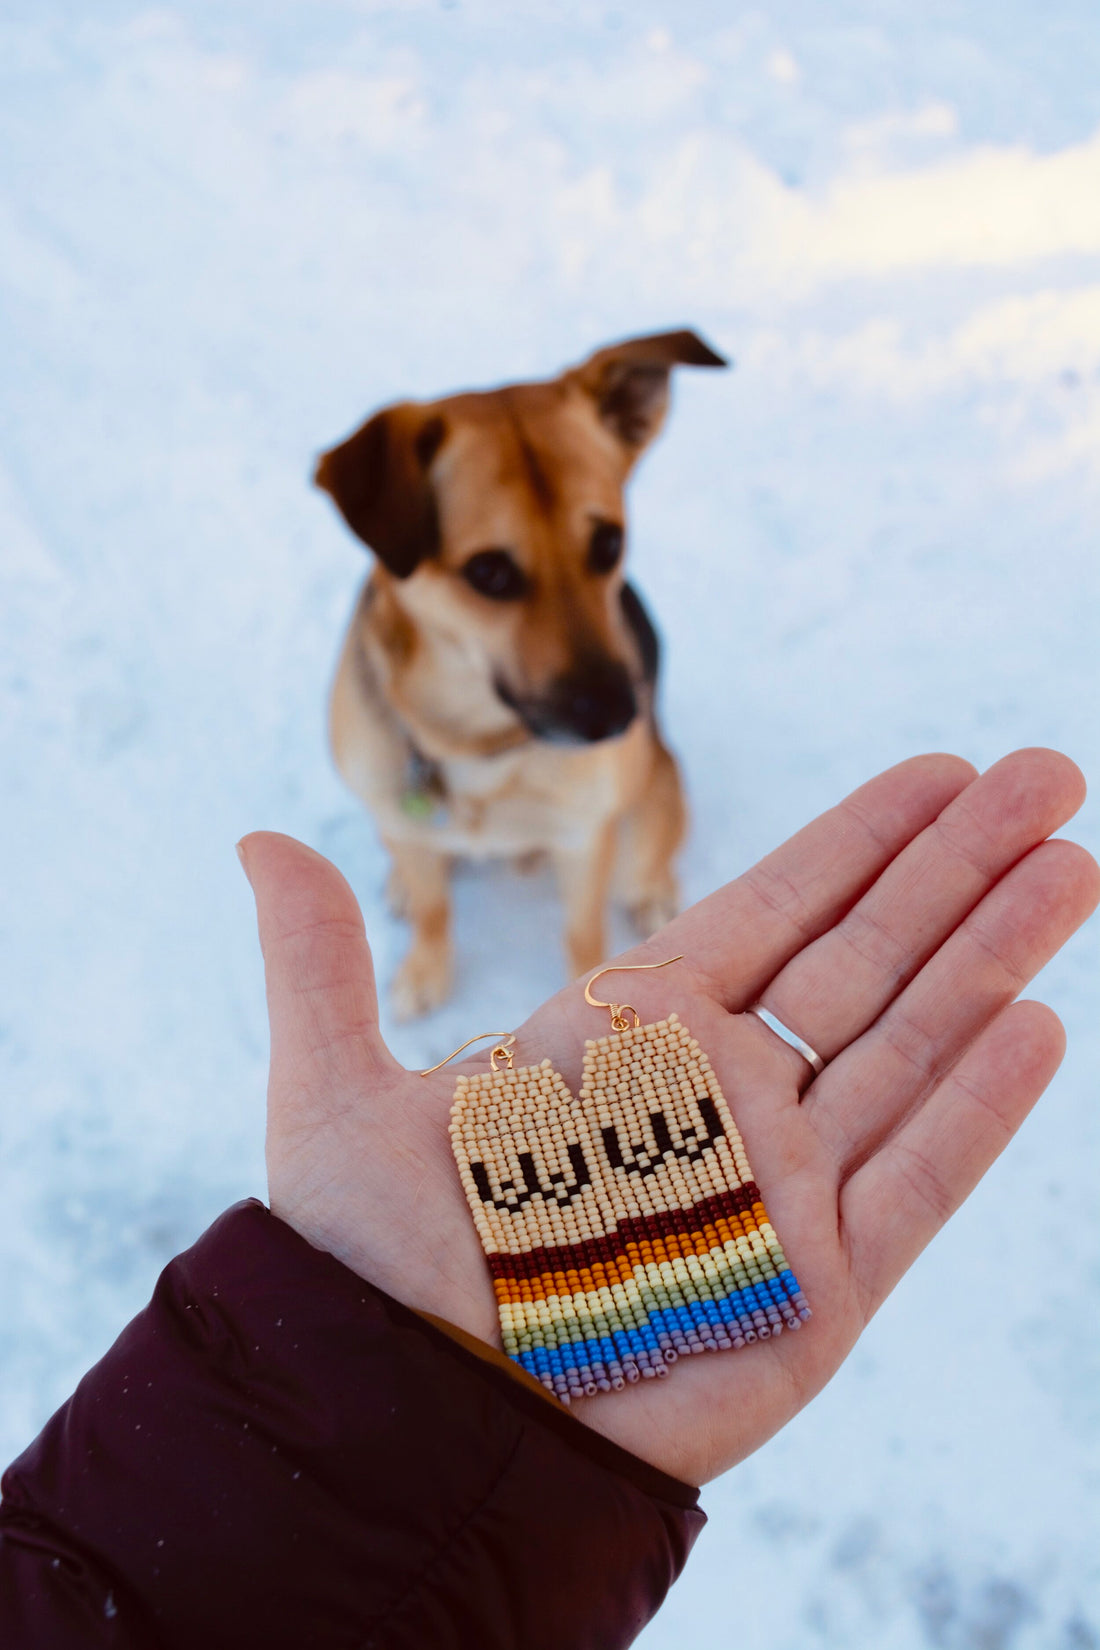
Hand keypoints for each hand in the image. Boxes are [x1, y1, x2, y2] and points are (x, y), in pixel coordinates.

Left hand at [239, 749, 1096, 1485]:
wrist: (407, 1431)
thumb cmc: (368, 1272)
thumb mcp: (332, 1098)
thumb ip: (319, 963)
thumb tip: (257, 839)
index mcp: (628, 1040)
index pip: (773, 913)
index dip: (860, 840)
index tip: (935, 772)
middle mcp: (719, 1099)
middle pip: (867, 957)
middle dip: (958, 865)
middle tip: (1046, 774)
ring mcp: (777, 1188)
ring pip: (911, 1045)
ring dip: (996, 953)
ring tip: (1072, 863)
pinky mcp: (816, 1289)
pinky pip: (918, 1179)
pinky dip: (980, 1106)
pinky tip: (1040, 1021)